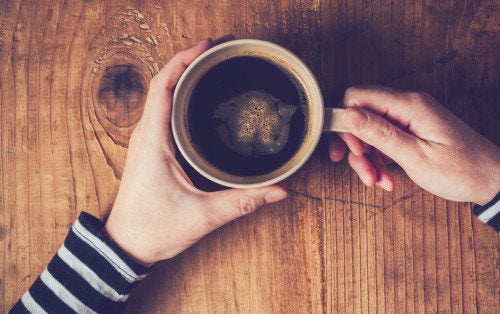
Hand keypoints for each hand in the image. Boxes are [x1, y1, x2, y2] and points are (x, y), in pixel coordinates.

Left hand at [104, 36, 287, 265]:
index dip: (184, 60)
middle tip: (220, 50)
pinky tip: (199, 96)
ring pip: (161, 94)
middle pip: (164, 82)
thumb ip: (242, 201)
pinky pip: (162, 109)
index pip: (163, 86)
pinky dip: (179, 93)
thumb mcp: (203, 216)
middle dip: (190, 60)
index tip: (209, 46)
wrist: (126, 246)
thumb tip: (278, 190)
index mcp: (153, 141)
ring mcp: (146, 140)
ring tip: (212, 64)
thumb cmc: (153, 229)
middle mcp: (145, 134)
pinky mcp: (150, 149)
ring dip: (183, 74)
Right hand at [329, 86, 499, 204]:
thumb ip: (380, 134)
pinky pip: (384, 138)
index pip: (357, 96)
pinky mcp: (413, 129)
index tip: (350, 151)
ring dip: (368, 158)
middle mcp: (408, 105)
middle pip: (361, 115)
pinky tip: (387, 178)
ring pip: (370, 130)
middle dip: (356, 146)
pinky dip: (380, 159)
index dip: (345, 123)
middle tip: (364, 173)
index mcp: (409, 105)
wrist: (492, 180)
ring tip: (379, 181)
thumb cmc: (461, 170)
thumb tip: (348, 114)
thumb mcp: (416, 157)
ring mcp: (410, 117)